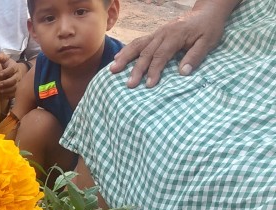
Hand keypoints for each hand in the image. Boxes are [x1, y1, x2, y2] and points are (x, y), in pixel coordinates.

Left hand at [0, 53, 25, 101]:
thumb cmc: (7, 66)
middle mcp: (18, 75)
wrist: (15, 72)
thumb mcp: (5, 59)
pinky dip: (8, 95)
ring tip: (0, 91)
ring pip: (15, 88)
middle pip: (14, 79)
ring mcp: (18, 83)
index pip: (12, 69)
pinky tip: (2, 96)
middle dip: (7, 82)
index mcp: (14, 67)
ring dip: (7, 90)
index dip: (6, 72)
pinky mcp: (17, 90)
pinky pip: (14, 94)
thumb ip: (1, 57)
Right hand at [110, 0, 237, 87]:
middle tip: (129, 84)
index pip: (161, 55)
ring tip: (113, 69)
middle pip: (146, 53)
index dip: (154, 71)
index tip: (149, 85)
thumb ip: (196, 56)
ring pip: (138, 45)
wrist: (207, 12)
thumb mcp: (208, 42)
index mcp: (175, 36)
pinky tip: (118, 58)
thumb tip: (183, 72)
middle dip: (137, 69)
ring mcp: (157, 33)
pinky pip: (138, 42)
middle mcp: (162, 34)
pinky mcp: (155, 34)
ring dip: (125, 58)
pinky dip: (127, 50)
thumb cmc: (208, 28)